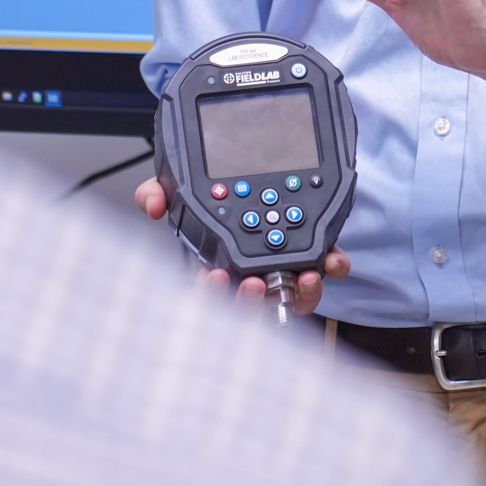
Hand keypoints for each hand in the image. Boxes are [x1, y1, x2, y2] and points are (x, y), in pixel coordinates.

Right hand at [135, 177, 349, 314]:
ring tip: (307, 277)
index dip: (212, 291)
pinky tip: (333, 259)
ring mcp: (285, 272)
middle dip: (253, 302)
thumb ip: (160, 192)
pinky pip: (326, 272)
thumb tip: (152, 202)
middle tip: (254, 286)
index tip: (214, 278)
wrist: (264, 181)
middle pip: (253, 305)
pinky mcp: (314, 260)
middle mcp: (253, 275)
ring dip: (302, 293)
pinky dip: (331, 268)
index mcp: (220, 265)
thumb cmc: (220, 201)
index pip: (213, 291)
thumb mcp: (185, 190)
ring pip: (293, 298)